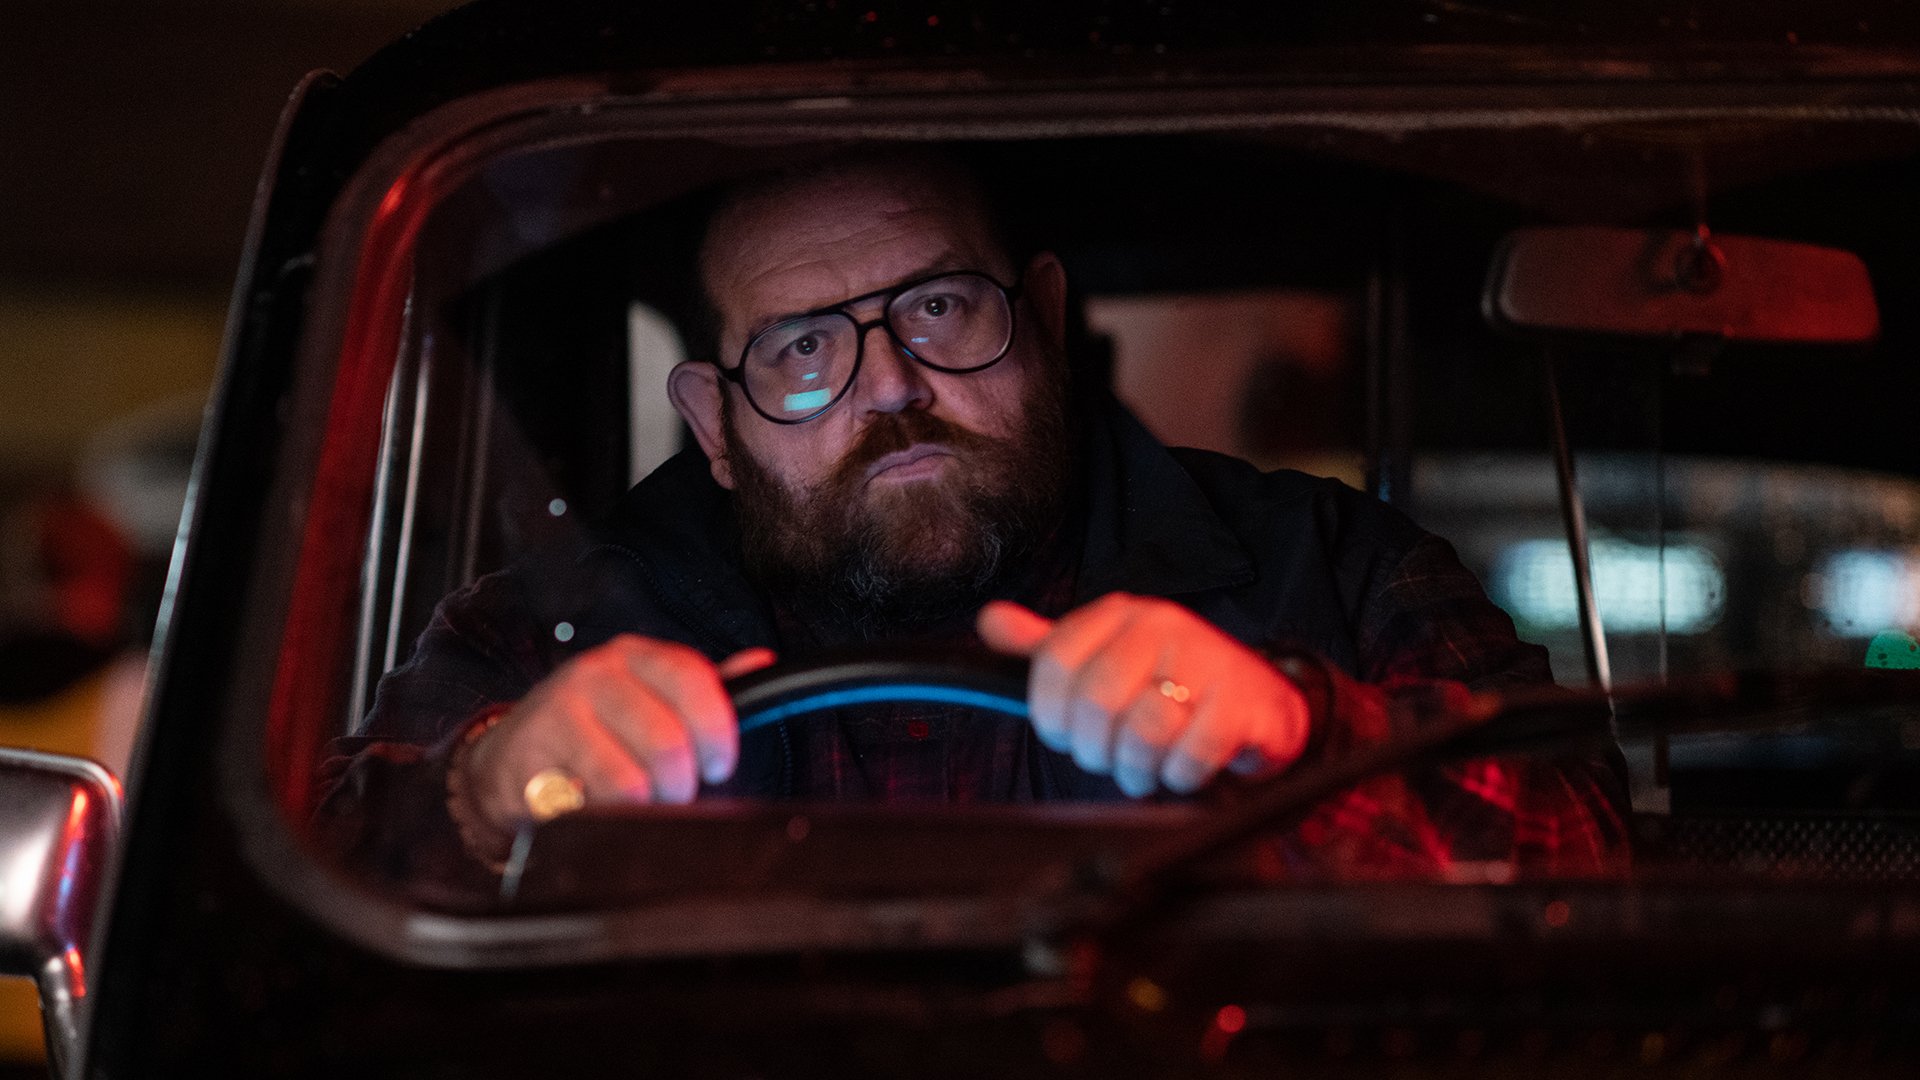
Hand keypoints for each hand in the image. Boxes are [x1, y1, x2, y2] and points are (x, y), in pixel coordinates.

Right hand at [449, 637, 774, 851]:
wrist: (510, 755)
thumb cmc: (595, 729)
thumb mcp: (650, 698)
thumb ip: (704, 689)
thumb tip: (761, 662)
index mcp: (635, 655)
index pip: (693, 679)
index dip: (717, 731)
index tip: (721, 766)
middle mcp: (595, 673)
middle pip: (668, 741)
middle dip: (680, 784)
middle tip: (672, 795)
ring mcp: (559, 711)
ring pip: (631, 780)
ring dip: (643, 807)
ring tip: (635, 802)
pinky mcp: (530, 756)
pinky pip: (588, 804)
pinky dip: (601, 816)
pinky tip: (594, 804)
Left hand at [977, 594, 1308, 797]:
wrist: (1260, 700)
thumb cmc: (1172, 683)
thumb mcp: (1105, 657)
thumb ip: (1047, 646)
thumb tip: (989, 622)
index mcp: (1118, 614)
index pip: (1053, 661)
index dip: (1050, 714)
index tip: (1064, 734)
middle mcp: (1160, 626)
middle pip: (1095, 700)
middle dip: (1095, 748)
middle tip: (1110, 759)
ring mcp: (1205, 659)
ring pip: (1143, 730)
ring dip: (1137, 768)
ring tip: (1146, 769)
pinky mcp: (1239, 703)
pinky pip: (1190, 755)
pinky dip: (1179, 776)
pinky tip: (1183, 769)